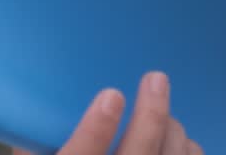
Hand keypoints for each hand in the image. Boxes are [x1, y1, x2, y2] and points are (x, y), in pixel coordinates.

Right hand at [13, 72, 201, 154]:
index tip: (111, 95)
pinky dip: (186, 147)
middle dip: (150, 116)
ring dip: (169, 128)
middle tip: (155, 77)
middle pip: (137, 154)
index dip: (95, 130)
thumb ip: (39, 138)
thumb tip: (41, 92)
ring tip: (160, 108)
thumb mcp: (40, 154)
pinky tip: (175, 136)